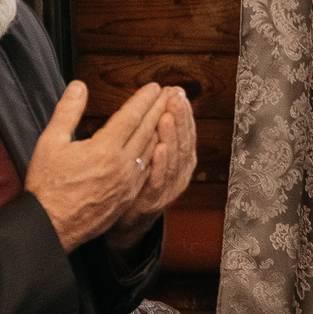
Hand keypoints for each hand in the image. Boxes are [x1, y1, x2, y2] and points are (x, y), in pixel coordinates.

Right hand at [27, 80, 172, 250]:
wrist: (51, 226)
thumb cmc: (48, 185)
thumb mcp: (50, 141)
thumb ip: (68, 111)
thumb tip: (79, 86)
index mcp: (105, 149)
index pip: (131, 116)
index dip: (144, 99)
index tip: (155, 87)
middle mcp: (122, 165)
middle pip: (147, 131)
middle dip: (159, 109)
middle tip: (170, 95)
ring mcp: (128, 183)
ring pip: (151, 151)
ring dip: (162, 130)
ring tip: (169, 116)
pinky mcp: (128, 197)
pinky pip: (148, 170)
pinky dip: (155, 155)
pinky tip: (158, 148)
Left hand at [107, 88, 197, 251]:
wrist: (126, 220)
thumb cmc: (137, 182)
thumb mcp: (151, 153)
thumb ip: (157, 131)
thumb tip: (161, 98)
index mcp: (179, 159)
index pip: (185, 131)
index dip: (184, 112)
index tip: (177, 93)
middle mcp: (178, 173)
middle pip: (183, 142)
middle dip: (180, 118)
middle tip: (175, 98)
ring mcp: (167, 188)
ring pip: (174, 160)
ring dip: (171, 137)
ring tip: (166, 117)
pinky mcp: (152, 201)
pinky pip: (158, 181)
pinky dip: (160, 165)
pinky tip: (158, 149)